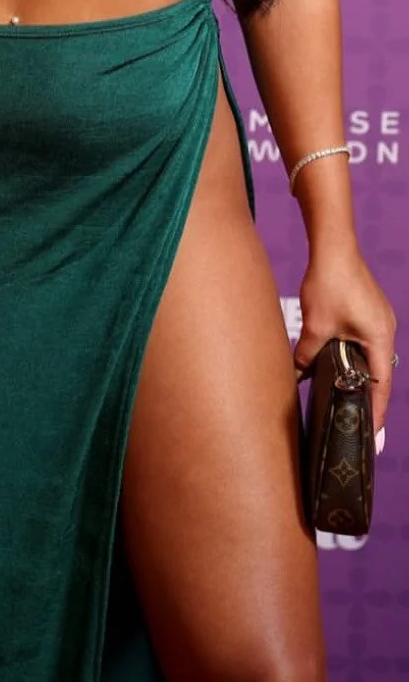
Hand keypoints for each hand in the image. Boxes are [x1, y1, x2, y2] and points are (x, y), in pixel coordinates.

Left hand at [296, 245, 396, 432]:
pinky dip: (356, 356)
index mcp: (380, 339)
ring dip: (361, 375)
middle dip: (369, 398)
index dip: (377, 413)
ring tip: (350, 399)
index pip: (382, 387)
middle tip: (361, 425)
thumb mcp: (316, 325)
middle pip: (380, 374)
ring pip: (372, 357)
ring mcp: (380, 319)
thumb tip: (296, 374)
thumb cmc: (329, 283)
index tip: (373, 436)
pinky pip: (366, 342)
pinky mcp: (369, 310)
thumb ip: (307, 354)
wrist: (333, 246)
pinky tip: (342, 364)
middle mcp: (386, 331)